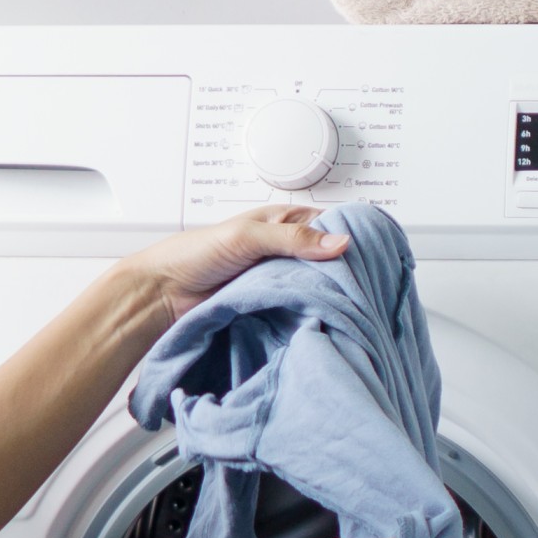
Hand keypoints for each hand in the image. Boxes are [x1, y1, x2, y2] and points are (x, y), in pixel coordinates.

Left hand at [125, 205, 352, 332]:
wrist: (163, 294)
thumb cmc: (195, 254)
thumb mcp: (248, 236)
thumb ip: (294, 238)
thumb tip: (341, 241)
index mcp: (283, 222)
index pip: (329, 224)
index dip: (350, 234)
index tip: (374, 250)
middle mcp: (285, 250)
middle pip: (327, 258)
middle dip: (343, 268)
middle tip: (366, 283)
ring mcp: (279, 278)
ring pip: (316, 284)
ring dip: (327, 292)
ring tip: (351, 302)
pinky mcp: (272, 304)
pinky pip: (300, 306)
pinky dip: (310, 310)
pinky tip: (323, 315)